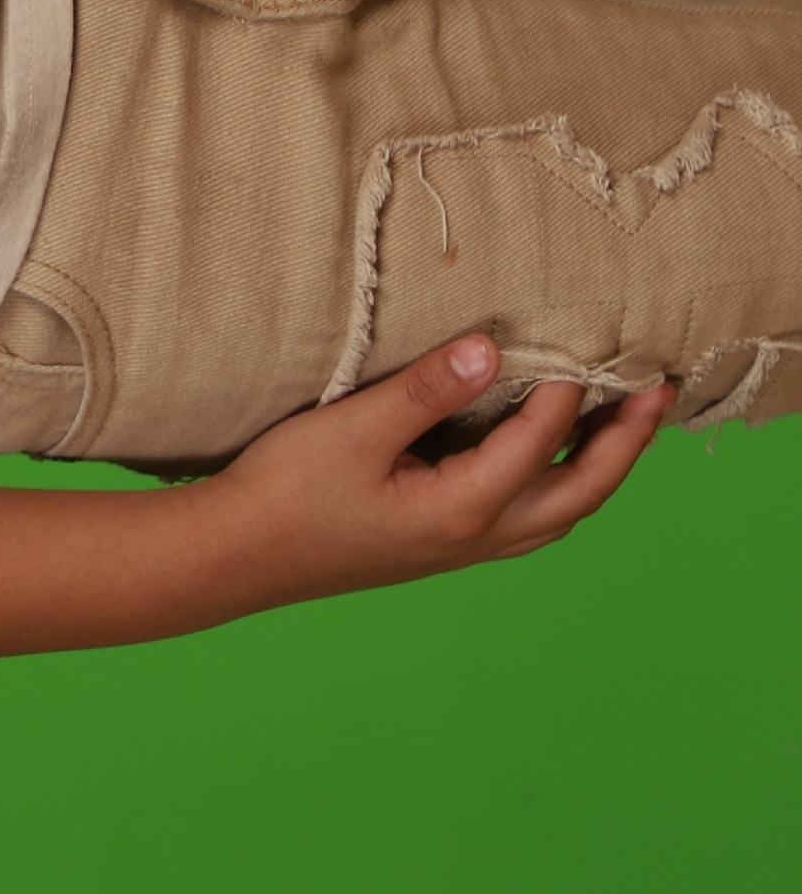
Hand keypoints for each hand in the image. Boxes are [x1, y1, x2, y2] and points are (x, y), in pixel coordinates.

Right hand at [192, 331, 669, 610]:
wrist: (236, 556)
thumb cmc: (285, 493)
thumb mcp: (351, 430)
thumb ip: (425, 390)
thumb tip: (489, 350)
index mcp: (462, 507)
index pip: (537, 439)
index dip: (563, 388)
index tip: (577, 337)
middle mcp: (477, 536)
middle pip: (580, 490)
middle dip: (625, 441)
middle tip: (657, 391)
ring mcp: (462, 548)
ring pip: (562, 512)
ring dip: (600, 468)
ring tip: (623, 426)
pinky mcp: (442, 547)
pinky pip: (532, 521)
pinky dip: (561, 487)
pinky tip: (548, 464)